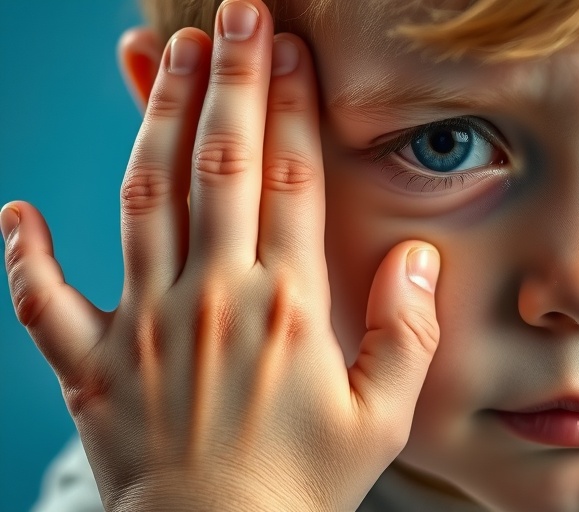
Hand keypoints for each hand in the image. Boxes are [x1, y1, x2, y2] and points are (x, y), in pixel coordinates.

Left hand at [1, 1, 440, 509]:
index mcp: (286, 308)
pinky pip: (45, 303)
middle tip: (233, 16)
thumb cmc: (305, 486)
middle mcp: (211, 300)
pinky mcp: (92, 367)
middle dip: (228, 81)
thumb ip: (404, 331)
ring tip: (161, 56)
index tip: (288, 49)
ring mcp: (142, 328)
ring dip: (153, 122)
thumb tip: (413, 255)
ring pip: (142, 202)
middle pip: (219, 166)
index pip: (290, 181)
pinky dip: (25, 257)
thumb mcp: (382, 419)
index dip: (290, 107)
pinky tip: (16, 212)